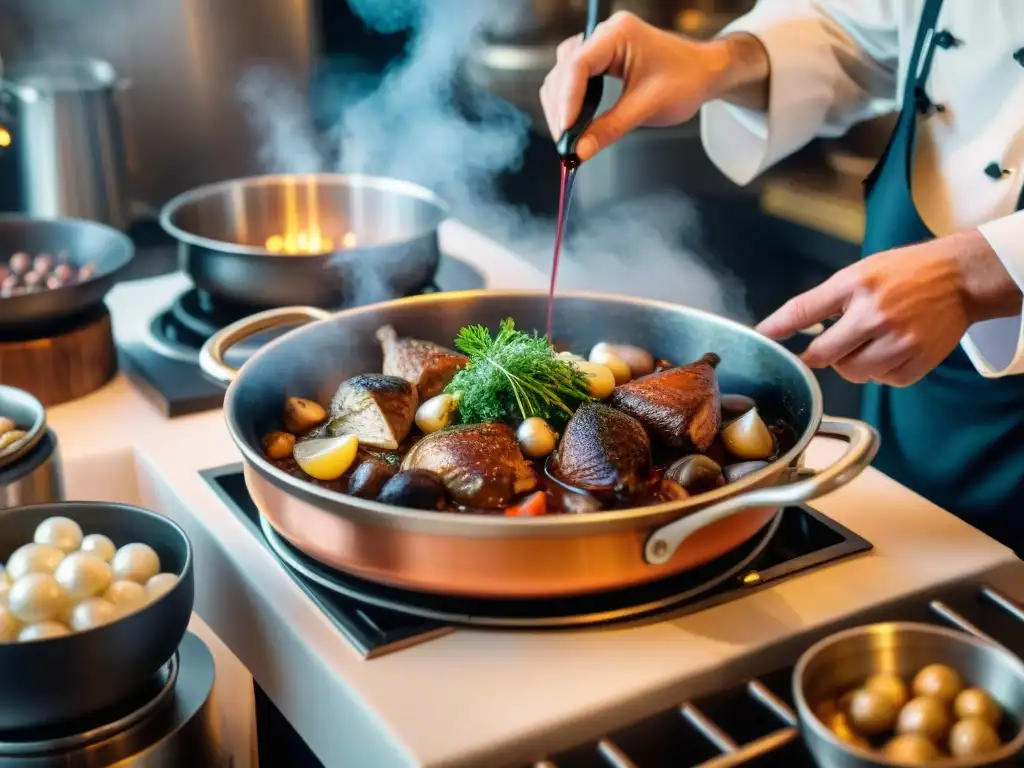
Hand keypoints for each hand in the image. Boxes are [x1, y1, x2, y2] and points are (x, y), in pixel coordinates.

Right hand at [538, 13, 766, 161]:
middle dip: (561, 108)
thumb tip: (579, 151)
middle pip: (564, 71)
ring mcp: (599, 47)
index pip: (578, 65)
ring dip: (560, 107)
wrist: (705, 73)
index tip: (566, 131)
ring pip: (562, 76)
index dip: (567, 100)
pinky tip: (574, 125)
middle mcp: (603, 35)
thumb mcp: (648, 107)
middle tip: (565, 143)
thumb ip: (611, 128)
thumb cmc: (686, 80)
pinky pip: (572, 81)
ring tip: (568, 138)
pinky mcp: (599, 62)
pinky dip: (569, 104)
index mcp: (617, 34)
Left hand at [756, 230, 1016, 386]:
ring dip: (852, 364)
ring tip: (869, 342)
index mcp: (857, 286)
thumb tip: (775, 328)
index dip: (778, 327)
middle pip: (825, 356)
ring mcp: (900, 341)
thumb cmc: (904, 274)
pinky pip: (883, 381)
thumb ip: (818, 301)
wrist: (959, 278)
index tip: (761, 337)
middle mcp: (877, 315)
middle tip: (836, 341)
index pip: (804, 310)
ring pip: (852, 373)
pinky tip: (890, 350)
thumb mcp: (858, 274)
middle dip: (822, 354)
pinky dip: (880, 372)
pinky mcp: (919, 362)